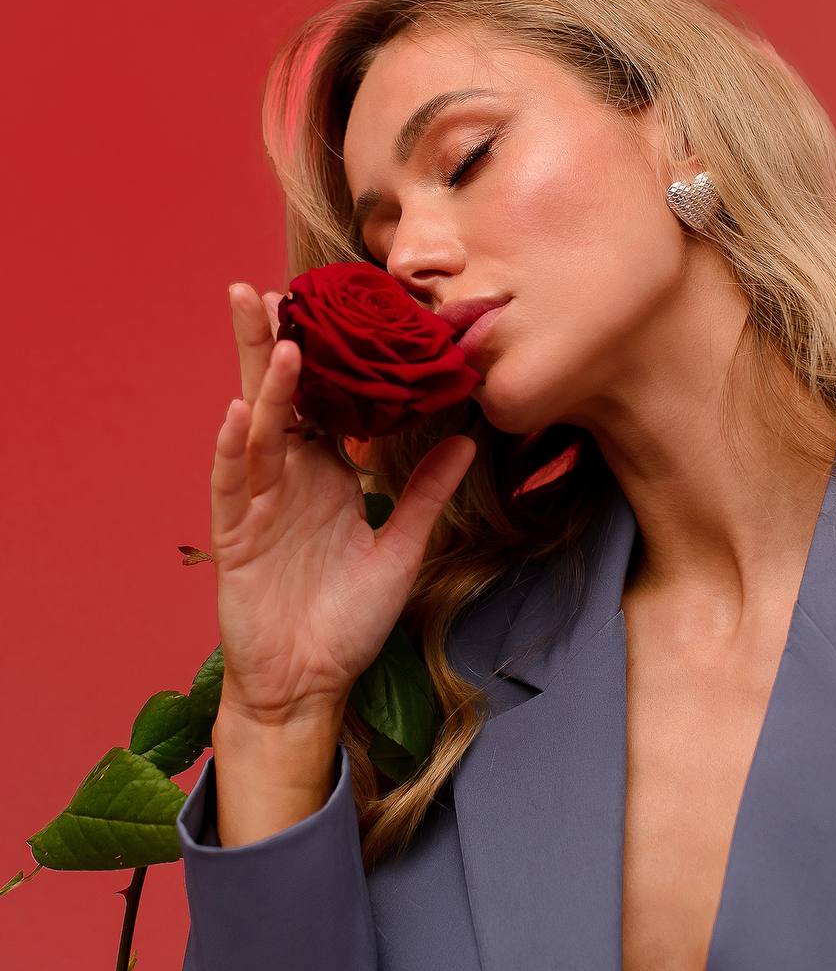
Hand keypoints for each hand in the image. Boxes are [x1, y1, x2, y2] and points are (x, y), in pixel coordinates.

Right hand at [210, 282, 475, 729]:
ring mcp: (257, 504)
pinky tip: (240, 409)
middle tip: (260, 286)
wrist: (310, 684)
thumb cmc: (348, 619)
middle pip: (277, 398)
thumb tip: (468, 441)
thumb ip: (427, 492)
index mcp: (324, 475)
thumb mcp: (402, 549)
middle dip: (267, 342)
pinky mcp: (235, 538)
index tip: (330, 305)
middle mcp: (288, 479)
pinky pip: (232, 485)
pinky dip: (235, 448)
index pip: (322, 403)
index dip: (323, 357)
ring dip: (261, 378)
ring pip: (255, 428)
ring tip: (265, 321)